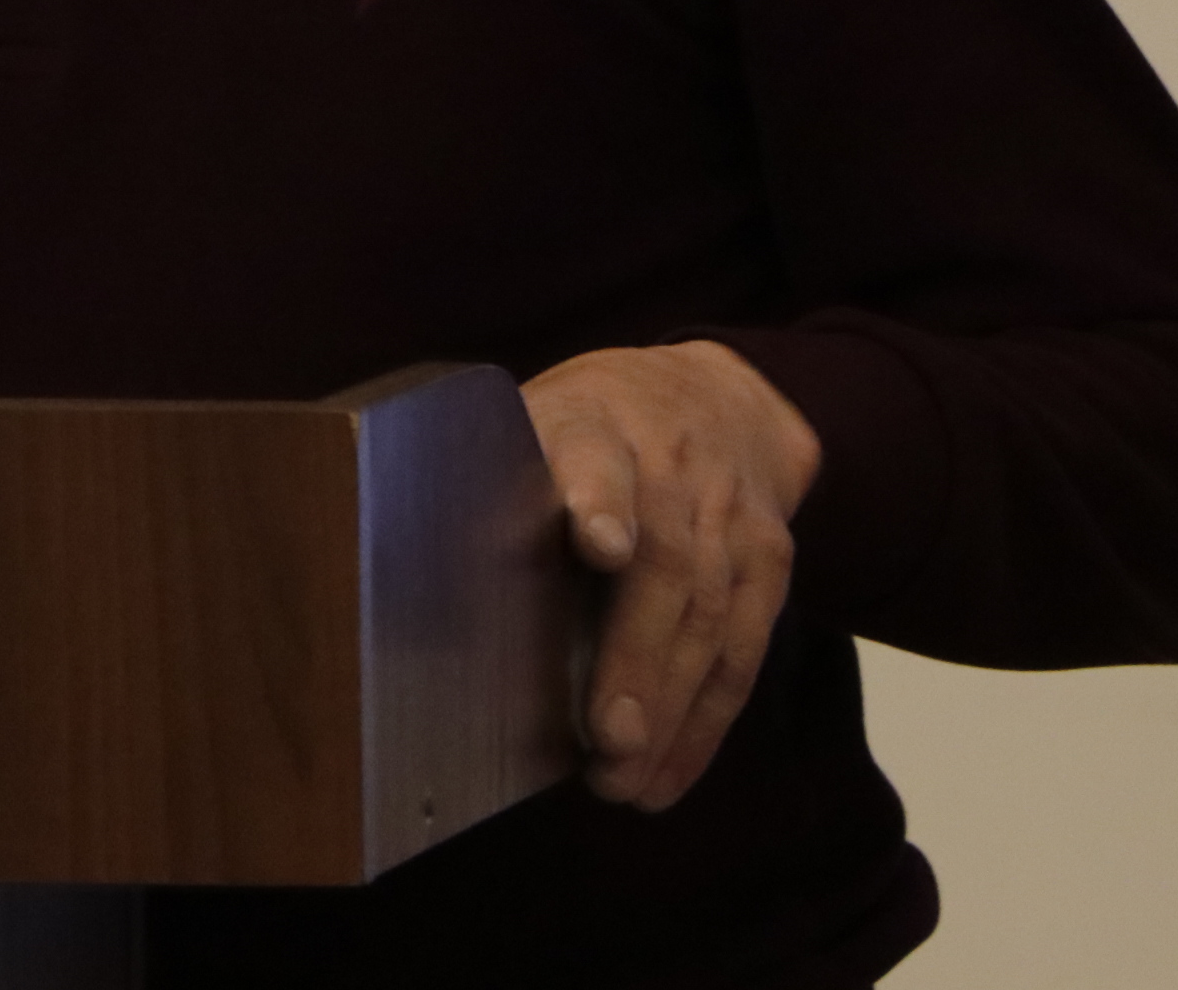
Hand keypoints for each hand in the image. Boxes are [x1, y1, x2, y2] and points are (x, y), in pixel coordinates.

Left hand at [520, 341, 821, 810]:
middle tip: (609, 740)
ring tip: (624, 779)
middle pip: (666, 562)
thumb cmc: (593, 434)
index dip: (598, 502)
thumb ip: (495, 496)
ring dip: (670, 710)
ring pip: (710, 616)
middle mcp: (671, 466)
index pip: (597, 459)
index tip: (598, 544)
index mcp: (595, 426)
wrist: (715, 397)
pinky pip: (743, 649)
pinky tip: (666, 775)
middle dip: (638, 657)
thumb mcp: (534, 426)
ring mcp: (728, 514)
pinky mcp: (767, 559)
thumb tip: (410, 596)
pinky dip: (705, 722)